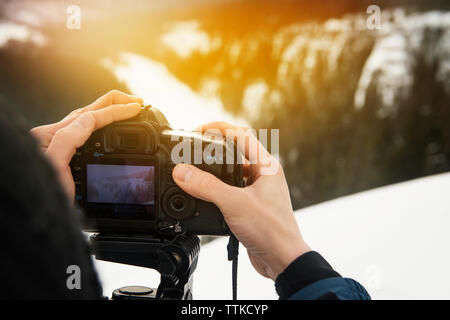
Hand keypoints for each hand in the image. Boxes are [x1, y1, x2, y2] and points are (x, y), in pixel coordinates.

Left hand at [30, 90, 142, 198]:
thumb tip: (89, 120)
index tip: (136, 108)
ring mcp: (57, 147)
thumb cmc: (37, 197)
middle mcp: (53, 138)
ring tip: (125, 110)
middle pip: (89, 111)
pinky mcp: (62, 157)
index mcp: (50, 137)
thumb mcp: (53, 167)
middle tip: (136, 102)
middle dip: (115, 104)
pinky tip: (105, 130)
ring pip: (86, 121)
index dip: (115, 110)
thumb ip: (67, 140)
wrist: (30, 217)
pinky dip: (99, 126)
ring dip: (108, 112)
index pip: (90, 116)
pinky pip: (83, 134)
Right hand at [172, 122, 310, 279]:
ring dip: (215, 172)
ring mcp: (258, 192)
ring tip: (195, 172)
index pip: (241, 135)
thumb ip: (207, 187)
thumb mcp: (234, 204)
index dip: (219, 128)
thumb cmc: (271, 230)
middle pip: (236, 152)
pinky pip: (231, 191)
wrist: (282, 260)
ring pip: (233, 174)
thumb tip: (182, 172)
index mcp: (266, 166)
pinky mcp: (251, 207)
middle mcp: (263, 176)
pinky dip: (217, 191)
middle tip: (194, 149)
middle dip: (214, 149)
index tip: (199, 129)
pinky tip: (205, 197)